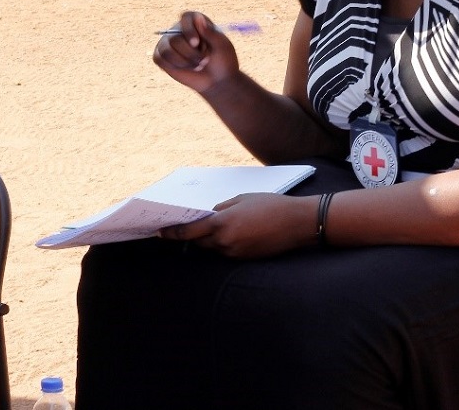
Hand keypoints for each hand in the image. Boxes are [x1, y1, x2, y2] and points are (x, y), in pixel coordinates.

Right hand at [153, 11, 239, 93]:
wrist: (217, 81)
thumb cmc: (222, 61)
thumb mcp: (222, 46)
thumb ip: (210, 31)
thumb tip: (197, 17)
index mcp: (196, 22)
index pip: (186, 18)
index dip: (189, 30)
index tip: (196, 43)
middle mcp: (180, 30)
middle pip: (174, 38)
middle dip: (190, 53)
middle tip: (204, 60)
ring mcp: (168, 43)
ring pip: (166, 50)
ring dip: (183, 61)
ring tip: (197, 65)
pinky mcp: (162, 57)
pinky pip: (159, 59)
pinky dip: (174, 66)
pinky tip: (185, 68)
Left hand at [158, 193, 316, 258]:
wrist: (298, 223)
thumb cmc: (270, 205)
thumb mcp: (242, 199)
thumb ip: (221, 208)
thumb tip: (208, 216)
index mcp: (221, 224)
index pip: (189, 232)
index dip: (172, 233)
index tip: (160, 233)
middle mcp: (225, 242)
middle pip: (199, 242)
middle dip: (193, 235)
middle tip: (187, 226)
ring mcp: (235, 253)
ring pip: (213, 248)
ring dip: (210, 239)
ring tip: (218, 226)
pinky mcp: (244, 259)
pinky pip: (227, 252)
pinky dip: (224, 244)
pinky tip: (235, 233)